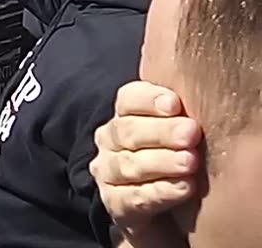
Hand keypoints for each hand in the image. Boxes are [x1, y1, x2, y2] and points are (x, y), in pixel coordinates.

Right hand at [89, 81, 200, 247]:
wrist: (166, 216)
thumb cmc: (176, 165)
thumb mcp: (180, 136)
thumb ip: (181, 117)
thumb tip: (203, 95)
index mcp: (125, 117)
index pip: (128, 99)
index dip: (148, 100)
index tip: (175, 104)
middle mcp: (110, 142)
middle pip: (127, 131)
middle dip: (161, 132)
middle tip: (191, 134)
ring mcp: (108, 173)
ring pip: (128, 165)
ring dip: (160, 163)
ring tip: (190, 163)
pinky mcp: (115, 204)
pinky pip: (133, 197)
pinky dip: (159, 192)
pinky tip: (183, 188)